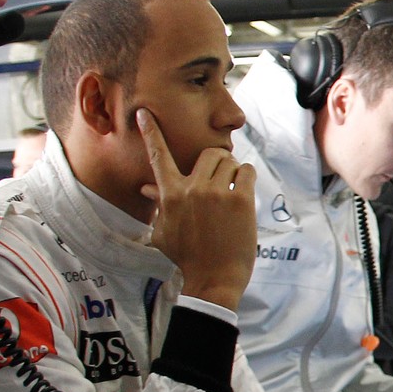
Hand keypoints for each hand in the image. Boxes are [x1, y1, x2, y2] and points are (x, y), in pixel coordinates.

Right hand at [139, 109, 256, 309]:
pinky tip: (245, 193)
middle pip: (208, 153)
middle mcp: (192, 189)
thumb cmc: (186, 257)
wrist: (213, 279)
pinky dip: (248, 178)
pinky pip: (248, 172)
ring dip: (234, 171)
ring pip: (230, 160)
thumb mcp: (163, 231)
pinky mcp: (240, 201)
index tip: (144, 112)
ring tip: (232, 190)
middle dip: (217, 162)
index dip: (150, 132)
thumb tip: (147, 187)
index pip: (158, 156)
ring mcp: (217, 194)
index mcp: (170, 195)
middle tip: (222, 179)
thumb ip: (159, 204)